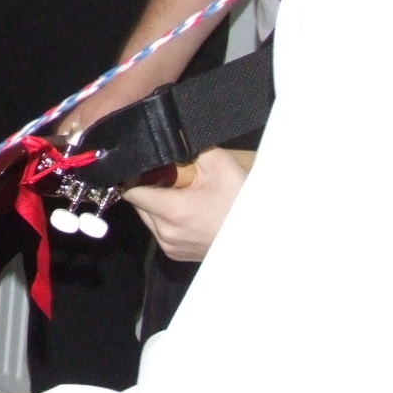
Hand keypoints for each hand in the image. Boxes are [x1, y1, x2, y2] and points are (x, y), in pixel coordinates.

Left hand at [122, 148, 248, 260]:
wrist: (261, 237)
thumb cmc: (241, 200)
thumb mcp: (220, 164)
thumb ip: (187, 148)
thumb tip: (167, 137)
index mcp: (172, 211)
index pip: (131, 191)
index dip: (134, 175)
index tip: (147, 165)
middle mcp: (165, 233)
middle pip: (138, 203)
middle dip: (150, 188)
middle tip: (175, 179)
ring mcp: (170, 247)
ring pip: (148, 217)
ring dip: (158, 204)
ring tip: (185, 196)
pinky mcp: (176, 255)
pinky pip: (159, 231)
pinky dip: (167, 219)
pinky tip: (189, 212)